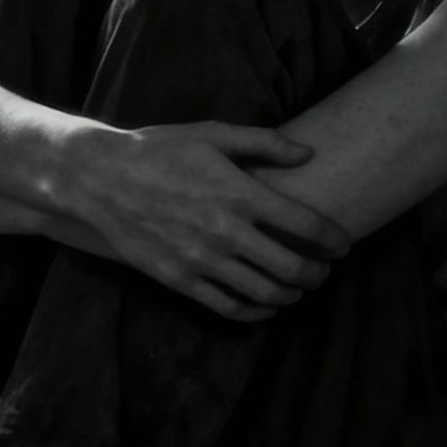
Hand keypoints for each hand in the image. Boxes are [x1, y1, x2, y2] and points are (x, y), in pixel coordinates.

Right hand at [65, 122, 352, 320]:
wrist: (101, 179)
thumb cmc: (159, 150)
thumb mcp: (212, 134)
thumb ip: (264, 143)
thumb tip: (308, 154)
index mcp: (240, 193)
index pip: (306, 225)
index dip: (334, 239)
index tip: (344, 244)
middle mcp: (227, 232)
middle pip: (293, 267)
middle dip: (318, 273)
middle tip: (324, 271)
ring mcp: (203, 260)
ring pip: (265, 292)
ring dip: (292, 295)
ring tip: (299, 289)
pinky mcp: (181, 280)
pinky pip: (230, 307)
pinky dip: (257, 312)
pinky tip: (266, 306)